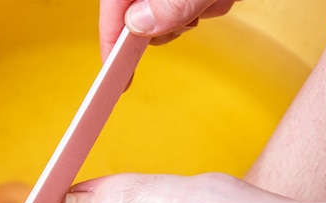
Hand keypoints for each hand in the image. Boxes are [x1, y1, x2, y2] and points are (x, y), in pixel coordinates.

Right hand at [100, 0, 238, 58]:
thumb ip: (173, 1)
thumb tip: (140, 25)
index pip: (113, 5)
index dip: (112, 39)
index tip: (117, 72)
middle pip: (141, 10)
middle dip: (172, 20)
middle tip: (196, 12)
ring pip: (172, 9)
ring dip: (200, 9)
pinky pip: (195, 2)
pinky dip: (213, 1)